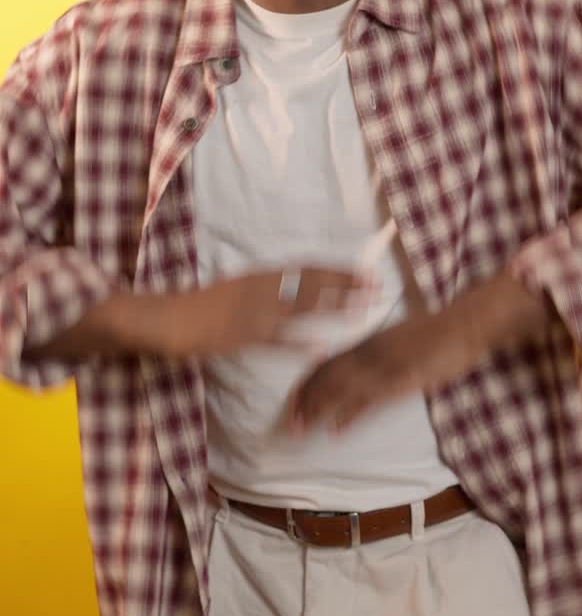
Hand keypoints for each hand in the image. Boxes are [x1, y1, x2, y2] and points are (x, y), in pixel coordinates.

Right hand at [153, 268, 376, 358]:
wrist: (169, 318)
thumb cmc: (201, 304)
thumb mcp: (237, 286)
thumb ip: (265, 287)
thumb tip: (291, 284)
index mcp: (261, 274)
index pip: (308, 268)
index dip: (338, 270)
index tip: (365, 271)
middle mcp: (262, 287)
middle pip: (313, 283)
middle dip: (347, 284)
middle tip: (377, 286)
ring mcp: (253, 311)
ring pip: (301, 306)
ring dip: (334, 307)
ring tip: (363, 310)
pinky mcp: (241, 335)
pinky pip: (275, 340)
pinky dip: (299, 343)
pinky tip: (322, 348)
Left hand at [287, 306, 470, 433]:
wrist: (463, 325)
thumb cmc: (435, 332)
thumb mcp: (397, 338)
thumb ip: (376, 351)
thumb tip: (358, 366)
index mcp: (368, 341)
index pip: (327, 362)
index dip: (307, 383)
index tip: (292, 401)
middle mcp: (369, 352)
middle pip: (326, 376)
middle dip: (304, 401)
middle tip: (288, 423)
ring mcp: (383, 366)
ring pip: (340, 389)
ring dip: (317, 410)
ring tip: (300, 429)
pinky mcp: (400, 381)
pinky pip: (368, 400)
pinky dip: (349, 416)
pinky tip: (335, 430)